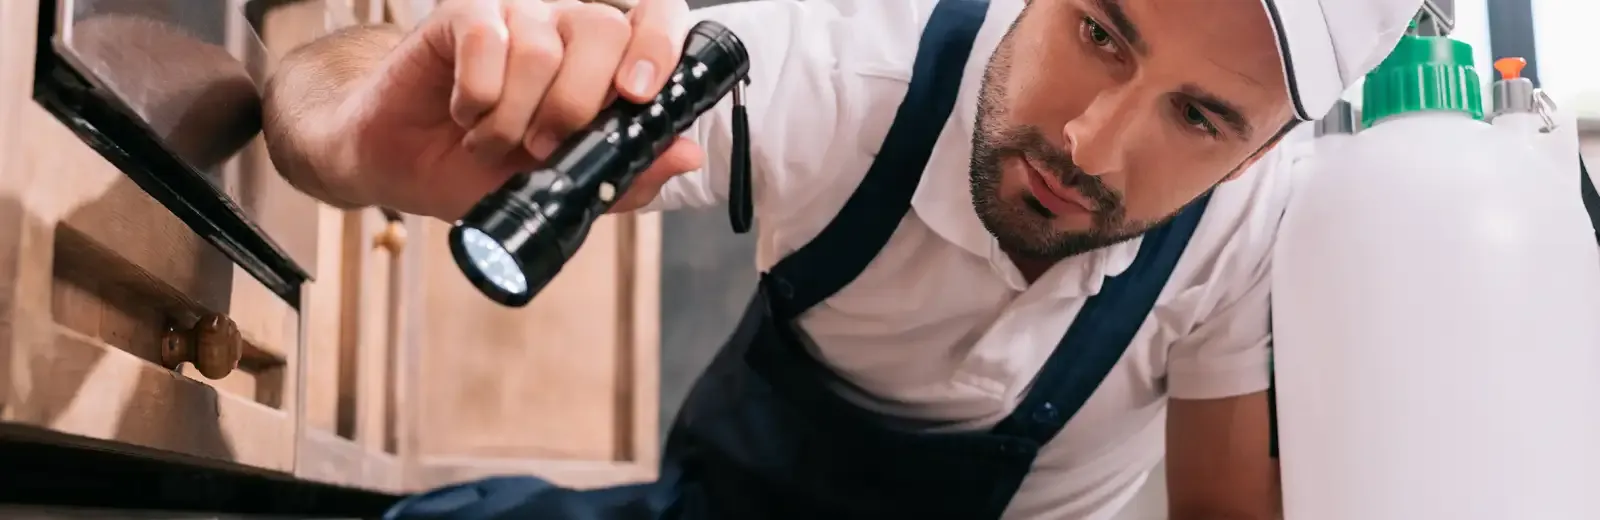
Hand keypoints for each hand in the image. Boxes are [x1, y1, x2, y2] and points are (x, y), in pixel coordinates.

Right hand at [330, 0, 702, 219]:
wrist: (403, 164)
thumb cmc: (485, 168)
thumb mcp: (564, 188)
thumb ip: (628, 174)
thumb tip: (688, 156)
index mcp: (601, 58)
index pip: (654, 19)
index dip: (659, 46)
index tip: (639, 95)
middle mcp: (563, 24)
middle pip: (603, 31)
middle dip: (578, 104)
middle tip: (544, 146)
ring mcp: (515, 13)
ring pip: (541, 49)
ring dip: (515, 116)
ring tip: (492, 141)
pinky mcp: (463, 13)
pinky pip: (487, 41)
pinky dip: (476, 98)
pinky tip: (465, 114)